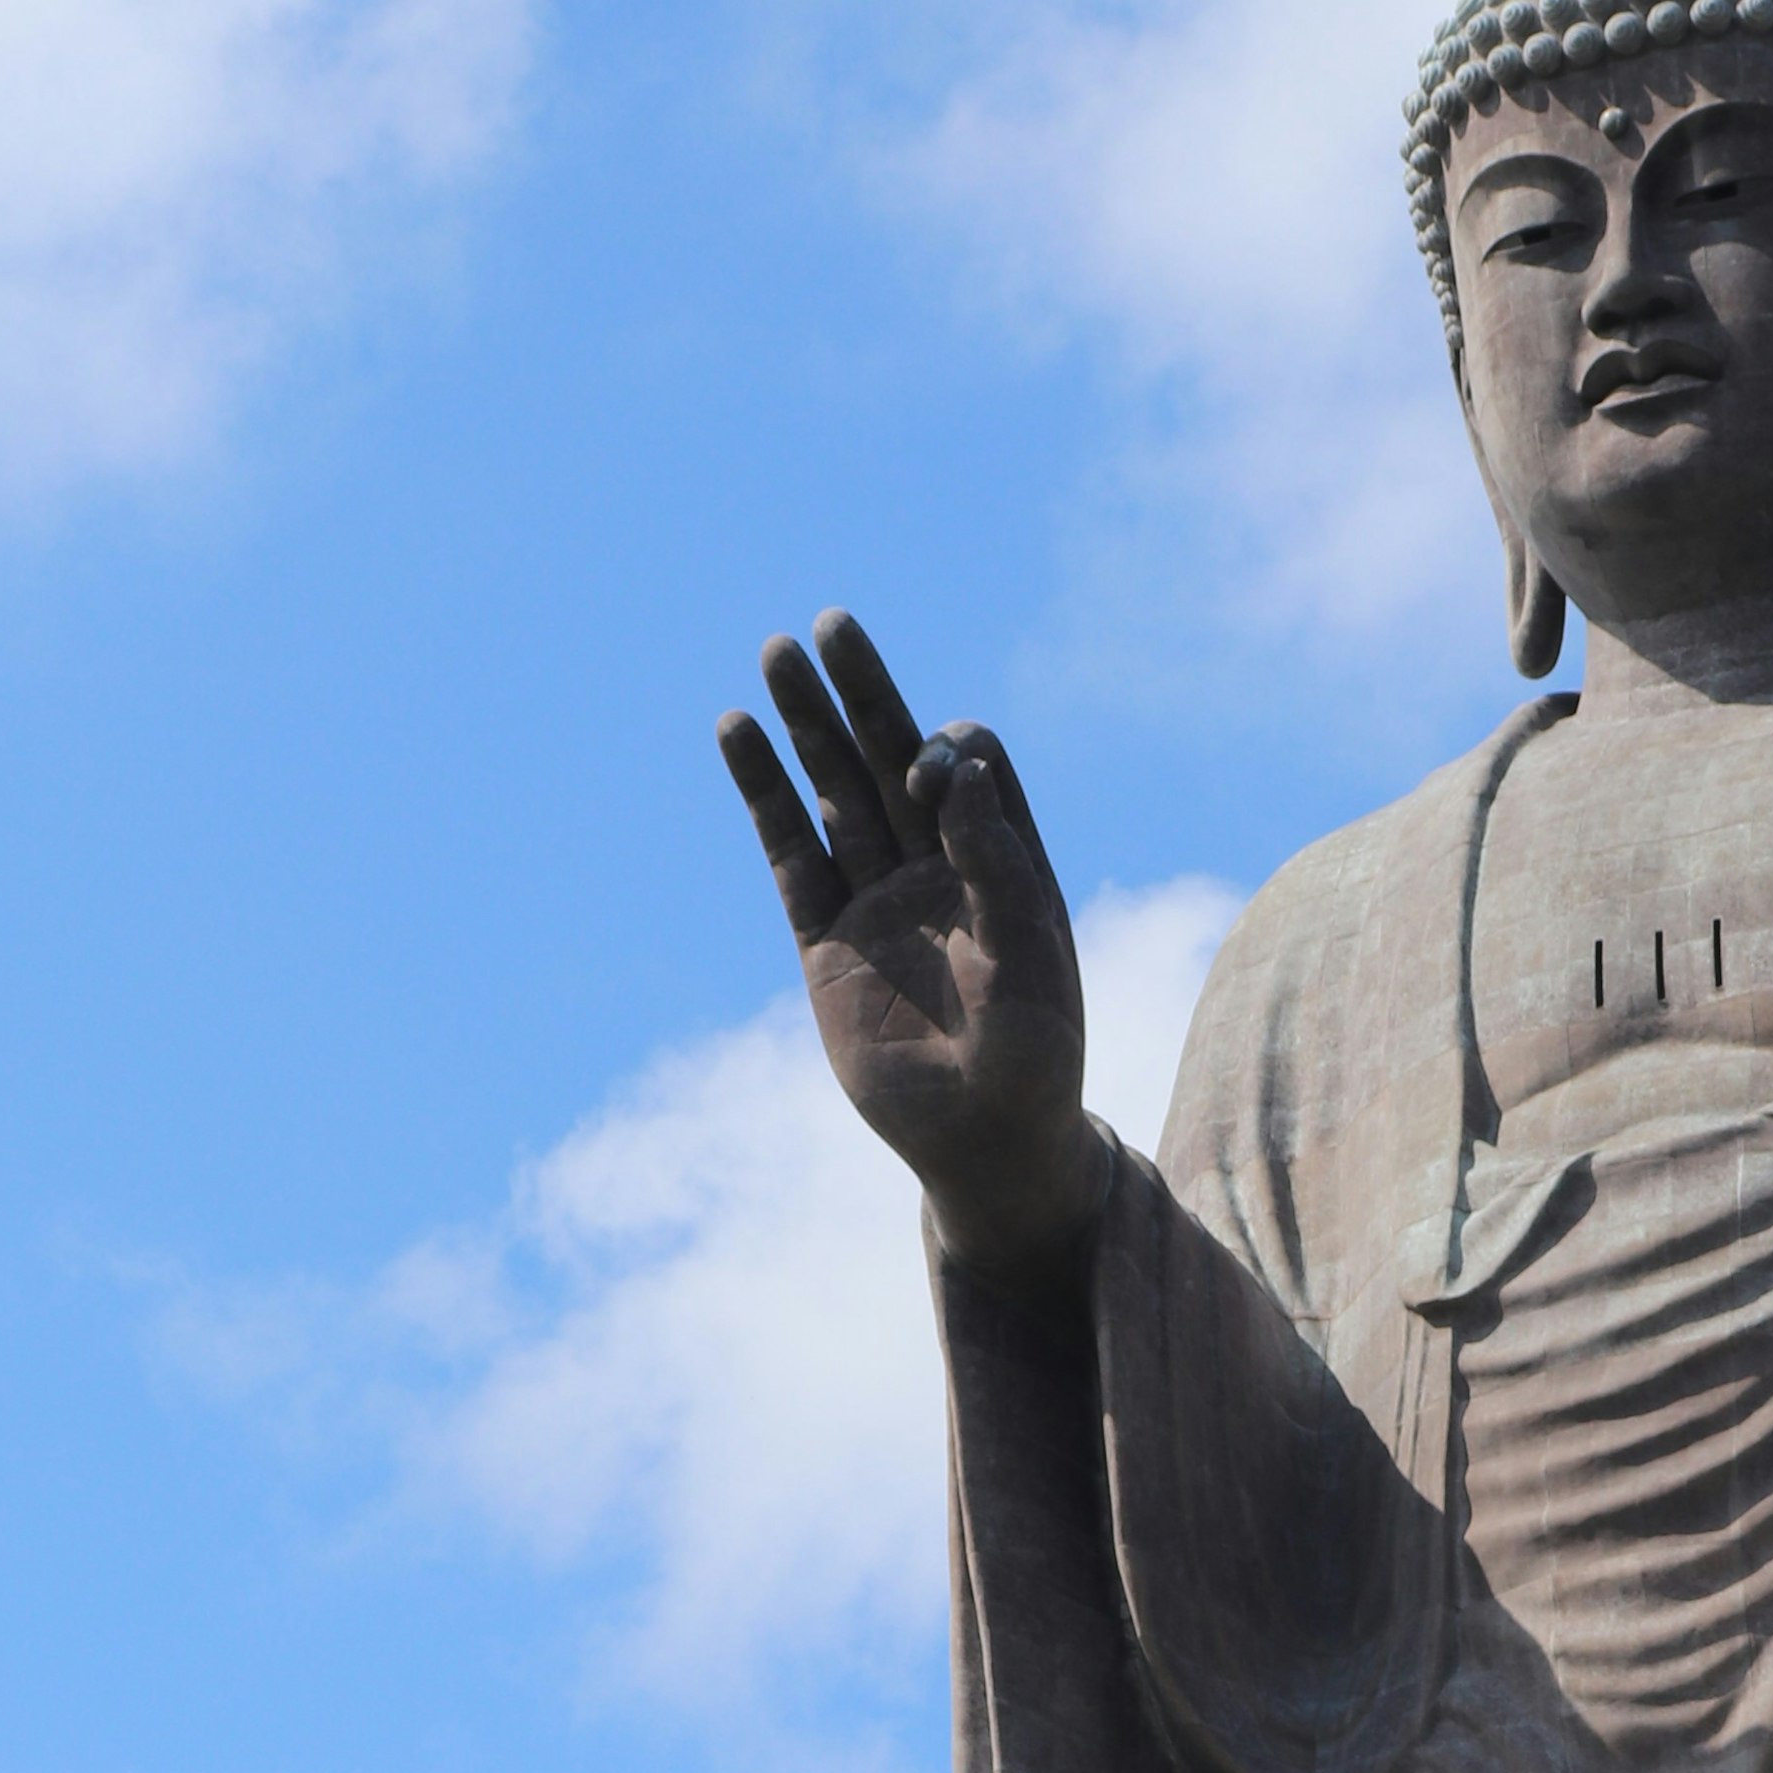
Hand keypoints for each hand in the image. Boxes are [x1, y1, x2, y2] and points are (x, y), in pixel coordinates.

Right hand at [719, 609, 1102, 1276]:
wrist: (985, 1146)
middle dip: (863, 694)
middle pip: (892, 758)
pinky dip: (764, 795)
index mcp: (1006, 863)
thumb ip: (997, 861)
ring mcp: (879, 900)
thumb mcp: (1032, 959)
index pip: (971, 769)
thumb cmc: (1034, 1060)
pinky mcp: (826, 940)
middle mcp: (941, 870)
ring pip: (835, 794)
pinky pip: (788, 854)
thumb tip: (953, 768)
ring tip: (775, 653)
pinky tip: (738, 733)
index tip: (931, 778)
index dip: (946, 755)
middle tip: (829, 626)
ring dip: (807, 727)